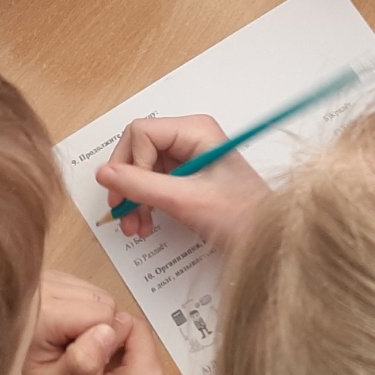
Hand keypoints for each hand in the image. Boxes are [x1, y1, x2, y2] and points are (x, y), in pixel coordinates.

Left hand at [20, 271, 129, 374]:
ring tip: (61, 344)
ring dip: (86, 318)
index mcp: (45, 311)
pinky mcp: (39, 278)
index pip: (104, 313)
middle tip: (70, 355)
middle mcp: (41, 284)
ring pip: (91, 291)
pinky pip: (76, 287)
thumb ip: (82, 366)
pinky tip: (55, 331)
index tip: (79, 362)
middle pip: (99, 298)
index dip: (101, 342)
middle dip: (95, 328)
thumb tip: (108, 332)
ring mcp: (39, 278)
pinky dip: (75, 308)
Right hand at [95, 115, 267, 249]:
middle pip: (136, 149)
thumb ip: (142, 186)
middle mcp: (190, 138)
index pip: (140, 132)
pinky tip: (145, 224)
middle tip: (123, 214)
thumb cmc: (244, 219)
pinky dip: (145, 204)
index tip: (132, 195)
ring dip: (133, 198)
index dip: (129, 163)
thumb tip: (104, 173)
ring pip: (141, 169)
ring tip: (136, 227)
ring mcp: (189, 158)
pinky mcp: (188, 177)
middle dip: (127, 184)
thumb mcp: (187, 201)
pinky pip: (153, 183)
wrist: (270, 243)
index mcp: (196, 130)